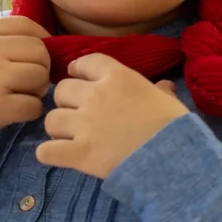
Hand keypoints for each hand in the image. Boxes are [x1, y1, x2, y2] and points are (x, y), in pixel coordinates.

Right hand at [0, 16, 51, 154]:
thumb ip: (2, 40)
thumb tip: (48, 42)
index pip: (29, 26)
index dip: (42, 42)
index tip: (36, 59)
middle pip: (40, 52)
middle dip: (41, 69)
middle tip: (27, 83)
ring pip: (41, 77)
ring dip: (37, 91)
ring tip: (20, 97)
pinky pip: (34, 106)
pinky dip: (31, 112)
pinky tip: (15, 113)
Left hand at [36, 53, 188, 178]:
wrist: (173, 159)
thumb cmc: (175, 127)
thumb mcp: (168, 101)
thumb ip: (160, 91)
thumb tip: (164, 87)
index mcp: (118, 77)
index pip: (85, 62)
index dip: (78, 70)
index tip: (76, 77)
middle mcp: (95, 95)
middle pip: (62, 90)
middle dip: (66, 101)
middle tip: (77, 114)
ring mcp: (84, 124)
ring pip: (51, 119)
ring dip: (58, 128)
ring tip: (69, 137)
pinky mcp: (79, 153)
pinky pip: (45, 151)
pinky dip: (49, 154)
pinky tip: (58, 156)